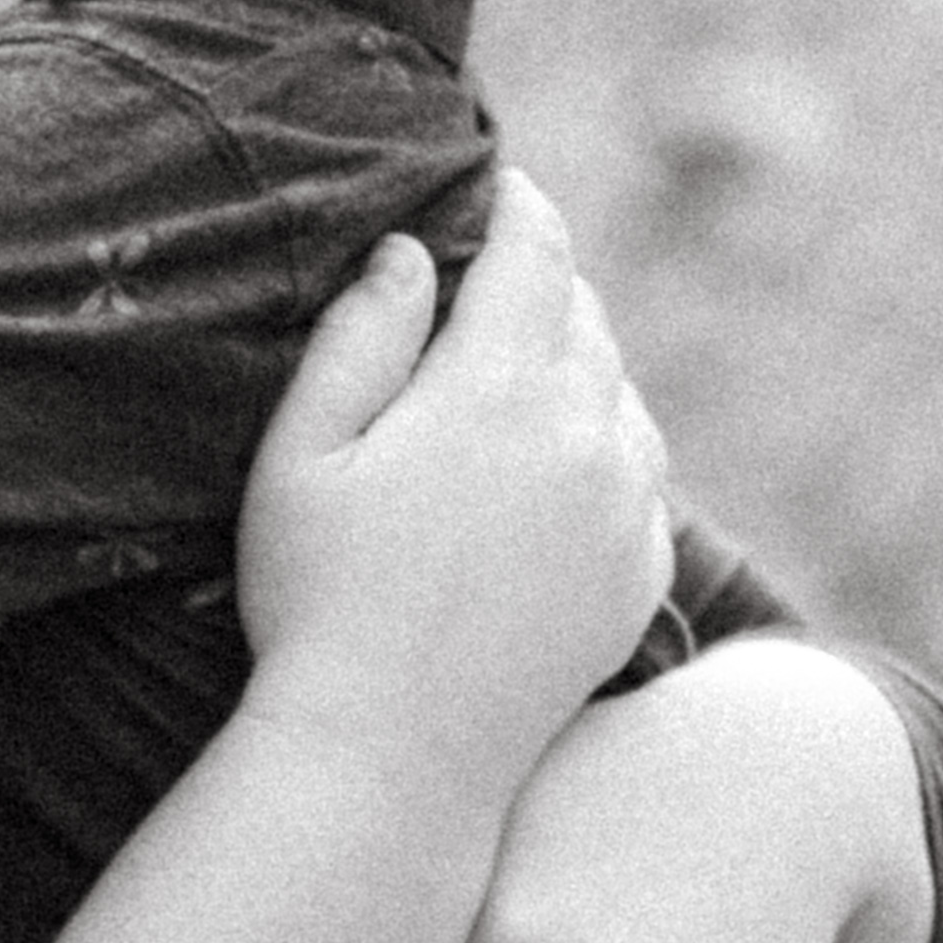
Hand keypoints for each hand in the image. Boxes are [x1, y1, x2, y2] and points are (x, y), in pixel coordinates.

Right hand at [231, 175, 673, 803]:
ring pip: (622, 397)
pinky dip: (605, 454)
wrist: (394, 761)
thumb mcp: (301, 456)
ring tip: (520, 378)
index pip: (535, 251)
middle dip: (544, 287)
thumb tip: (412, 252)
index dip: (517, 204)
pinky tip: (553, 475)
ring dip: (579, 369)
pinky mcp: (639, 578)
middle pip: (586, 317)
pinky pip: (640, 480)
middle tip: (497, 280)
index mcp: (499, 387)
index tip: (500, 182)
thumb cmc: (318, 603)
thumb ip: (360, 337)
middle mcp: (585, 436)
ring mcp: (626, 512)